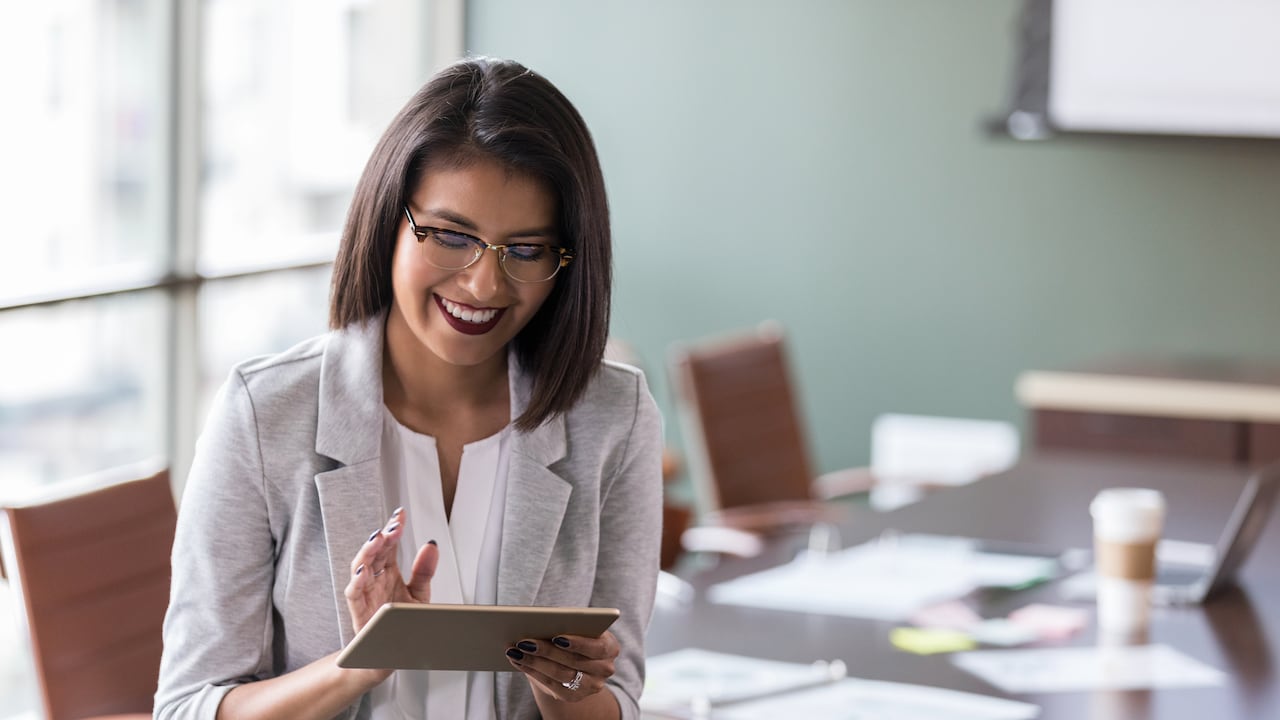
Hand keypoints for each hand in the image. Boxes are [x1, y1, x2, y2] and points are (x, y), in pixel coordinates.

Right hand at [343, 507, 439, 632]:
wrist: (392, 654)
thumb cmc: (401, 622)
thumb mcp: (419, 594)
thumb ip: (423, 570)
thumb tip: (431, 544)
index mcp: (387, 571)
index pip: (389, 544)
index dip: (393, 528)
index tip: (400, 514)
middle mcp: (374, 579)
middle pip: (374, 552)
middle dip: (382, 537)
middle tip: (393, 526)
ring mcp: (365, 593)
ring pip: (360, 567)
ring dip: (367, 552)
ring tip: (377, 539)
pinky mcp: (359, 611)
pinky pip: (353, 594)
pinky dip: (356, 581)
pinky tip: (363, 571)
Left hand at [505, 630, 619, 702]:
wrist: (579, 663)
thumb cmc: (577, 637)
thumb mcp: (578, 629)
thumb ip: (567, 625)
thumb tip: (540, 621)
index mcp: (610, 647)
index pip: (597, 647)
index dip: (577, 643)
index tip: (557, 637)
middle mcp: (605, 669)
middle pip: (574, 661)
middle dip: (546, 651)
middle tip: (524, 641)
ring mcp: (591, 686)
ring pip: (560, 675)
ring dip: (535, 663)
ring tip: (515, 652)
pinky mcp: (574, 696)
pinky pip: (552, 686)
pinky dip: (533, 672)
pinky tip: (518, 662)